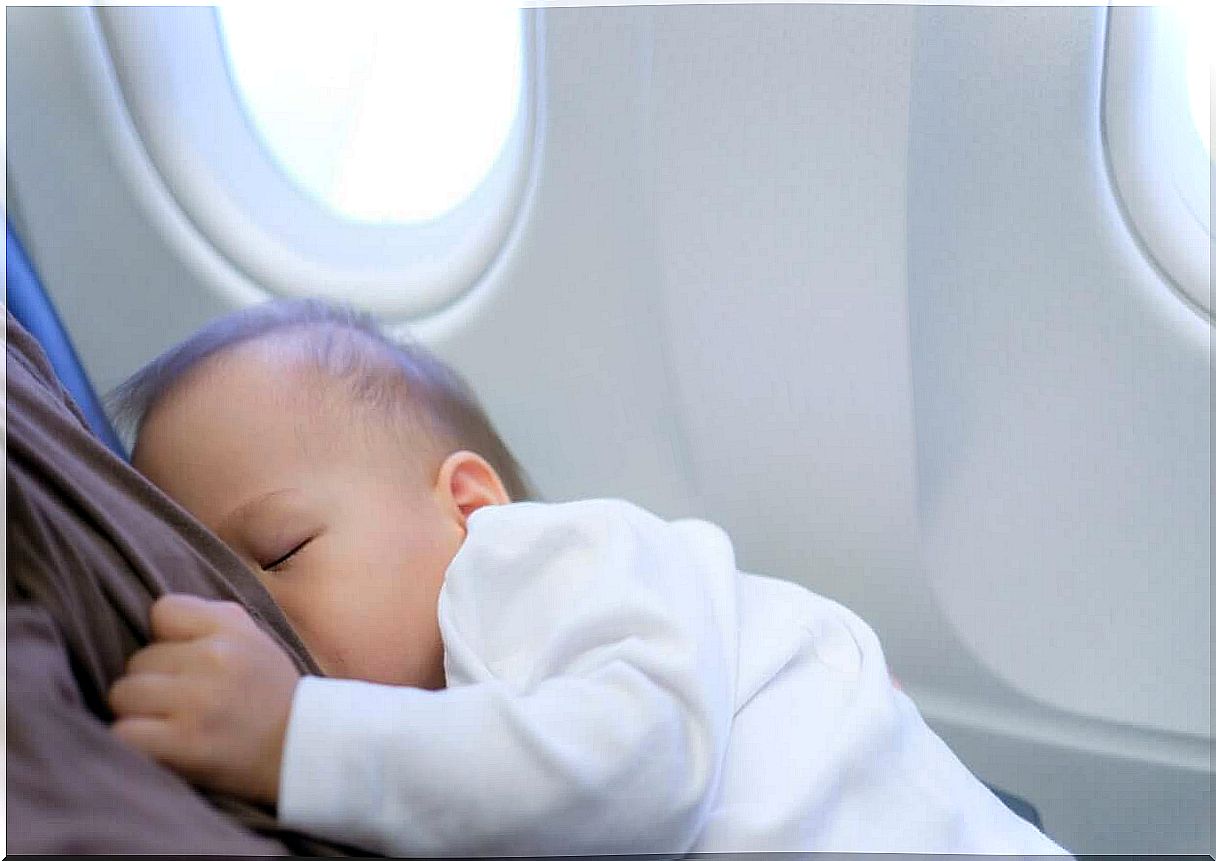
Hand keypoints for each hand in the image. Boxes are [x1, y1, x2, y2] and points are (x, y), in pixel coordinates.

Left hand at [108, 594, 300, 803]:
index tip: (185, 662)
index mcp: (232, 629)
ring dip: (137, 713)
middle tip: (180, 703)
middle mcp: (215, 659)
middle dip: (151, 682)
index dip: (166, 638)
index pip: (163, 610)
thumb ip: (209, 619)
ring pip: (123, 694)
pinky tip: (158, 746)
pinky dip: (133, 742)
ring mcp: (199, 702)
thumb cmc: (269, 695)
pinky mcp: (185, 744)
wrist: (304, 751)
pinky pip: (123, 732)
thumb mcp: (254, 640)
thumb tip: (152, 620)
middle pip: (137, 660)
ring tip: (167, 725)